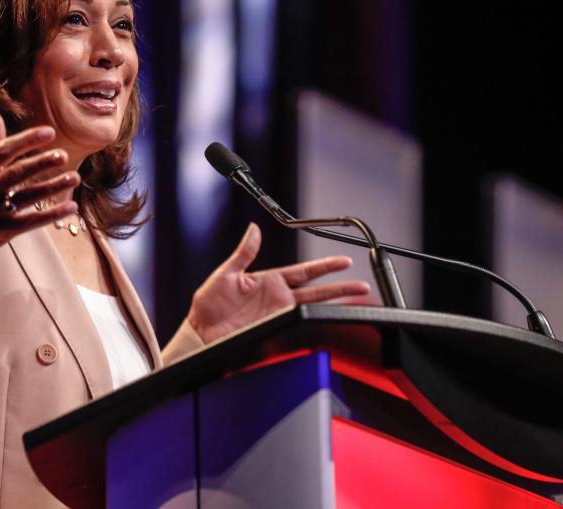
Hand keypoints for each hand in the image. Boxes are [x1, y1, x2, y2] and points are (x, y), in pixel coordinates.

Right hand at [0, 112, 79, 280]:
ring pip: (27, 196)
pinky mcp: (1, 232)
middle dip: (41, 162)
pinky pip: (31, 222)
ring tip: (74, 178)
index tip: (49, 132)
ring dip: (52, 186)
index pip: (3, 150)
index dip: (27, 140)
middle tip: (63, 155)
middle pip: (17, 172)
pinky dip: (52, 214)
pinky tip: (71, 207)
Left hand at [187, 223, 371, 343]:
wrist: (200, 333)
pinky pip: (299, 325)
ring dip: (335, 304)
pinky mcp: (275, 330)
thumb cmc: (208, 304)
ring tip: (356, 300)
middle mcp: (278, 298)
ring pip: (313, 307)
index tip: (344, 261)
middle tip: (362, 285)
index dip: (325, 266)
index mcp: (269, 280)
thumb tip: (254, 229)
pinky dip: (315, 322)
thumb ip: (244, 253)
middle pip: (317, 291)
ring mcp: (278, 315)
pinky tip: (327, 319)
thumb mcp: (226, 273)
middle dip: (341, 287)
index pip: (304, 271)